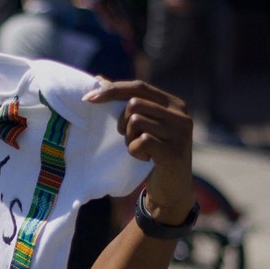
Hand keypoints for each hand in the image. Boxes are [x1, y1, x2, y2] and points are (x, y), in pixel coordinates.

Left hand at [83, 79, 193, 223]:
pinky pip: (141, 141)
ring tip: (140, 150)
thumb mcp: (145, 126)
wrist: (172, 189)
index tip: (87, 99)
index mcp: (174, 103)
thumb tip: (99, 79)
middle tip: (129, 138)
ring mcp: (180, 132)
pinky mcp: (174, 151)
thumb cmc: (154, 153)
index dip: (112, 90)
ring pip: (136, 121)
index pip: (139, 87)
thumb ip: (128, 104)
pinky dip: (135, 152)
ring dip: (129, 139)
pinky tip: (145, 160)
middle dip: (123, 123)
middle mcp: (181, 114)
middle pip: (134, 104)